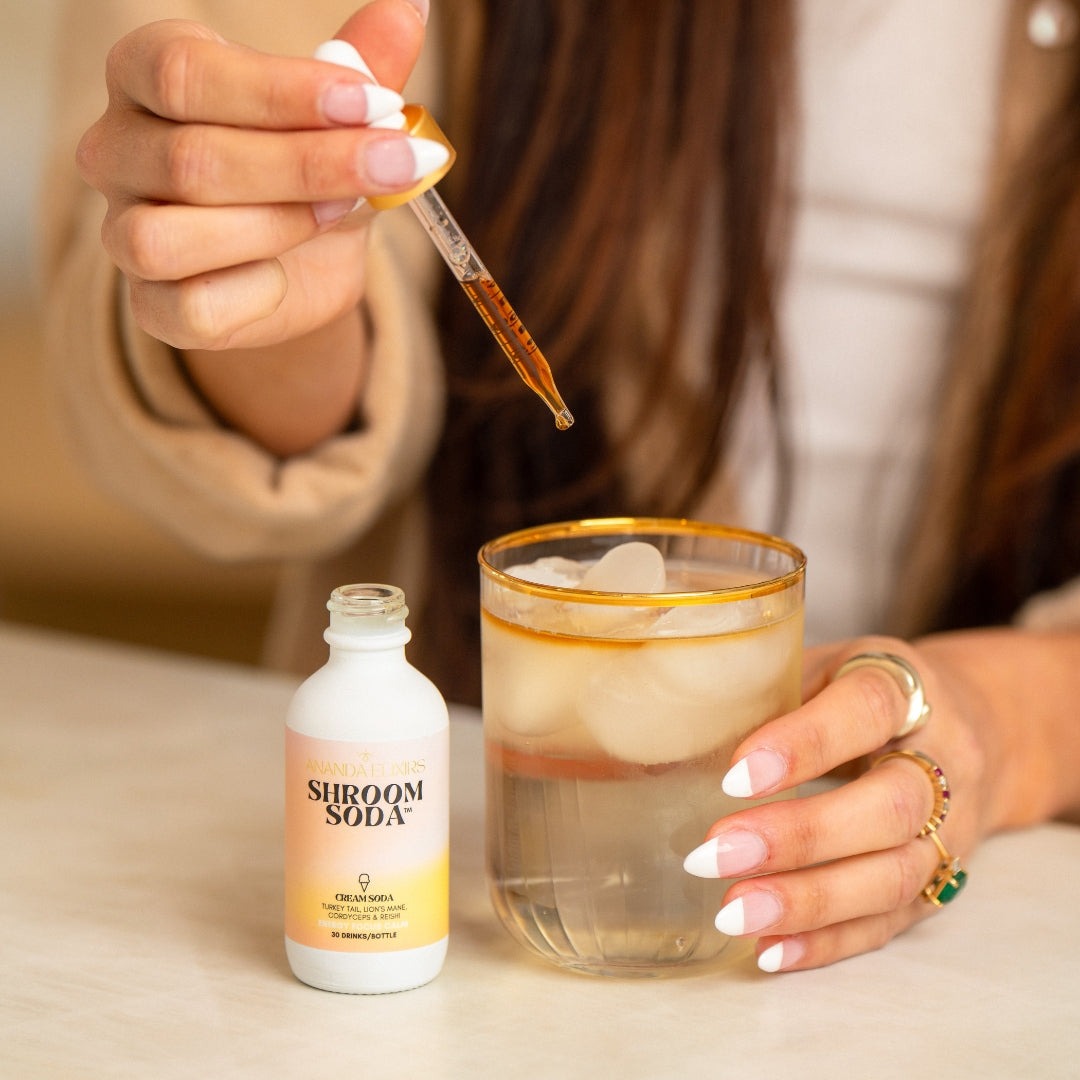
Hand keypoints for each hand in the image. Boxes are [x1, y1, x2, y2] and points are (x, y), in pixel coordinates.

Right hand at [76, 0, 429, 353]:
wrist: (302, 264)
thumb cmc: (307, 173)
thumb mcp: (340, 117)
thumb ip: (364, 69)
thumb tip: (410, 10)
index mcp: (147, 75)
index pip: (186, 73)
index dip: (285, 92)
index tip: (376, 102)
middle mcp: (117, 150)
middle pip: (193, 159)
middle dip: (310, 164)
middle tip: (394, 163)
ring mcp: (124, 232)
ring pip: (170, 236)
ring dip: (277, 226)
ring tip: (341, 213)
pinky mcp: (153, 306)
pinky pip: (191, 307)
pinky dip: (257, 294)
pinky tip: (290, 275)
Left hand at [683, 632, 1018, 971]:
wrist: (974, 727)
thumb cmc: (860, 693)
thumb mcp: (820, 666)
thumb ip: (759, 690)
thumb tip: (649, 720)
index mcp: (905, 685)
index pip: (866, 709)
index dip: (805, 743)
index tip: (734, 776)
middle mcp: (941, 759)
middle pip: (889, 807)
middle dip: (799, 837)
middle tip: (712, 852)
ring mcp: (948, 830)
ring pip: (893, 875)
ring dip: (808, 901)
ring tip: (731, 910)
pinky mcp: (937, 884)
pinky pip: (889, 924)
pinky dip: (827, 942)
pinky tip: (768, 950)